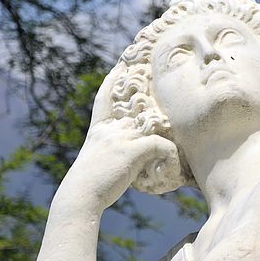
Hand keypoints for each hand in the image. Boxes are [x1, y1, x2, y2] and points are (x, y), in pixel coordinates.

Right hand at [57, 66, 179, 211]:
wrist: (80, 196)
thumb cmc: (90, 186)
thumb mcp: (100, 161)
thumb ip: (116, 150)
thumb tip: (140, 149)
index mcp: (98, 131)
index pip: (104, 98)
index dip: (112, 81)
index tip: (120, 64)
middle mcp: (109, 129)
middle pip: (137, 112)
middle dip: (152, 111)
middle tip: (172, 103)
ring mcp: (120, 137)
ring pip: (154, 129)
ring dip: (168, 140)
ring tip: (178, 153)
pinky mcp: (132, 149)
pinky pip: (162, 144)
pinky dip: (170, 155)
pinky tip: (172, 168)